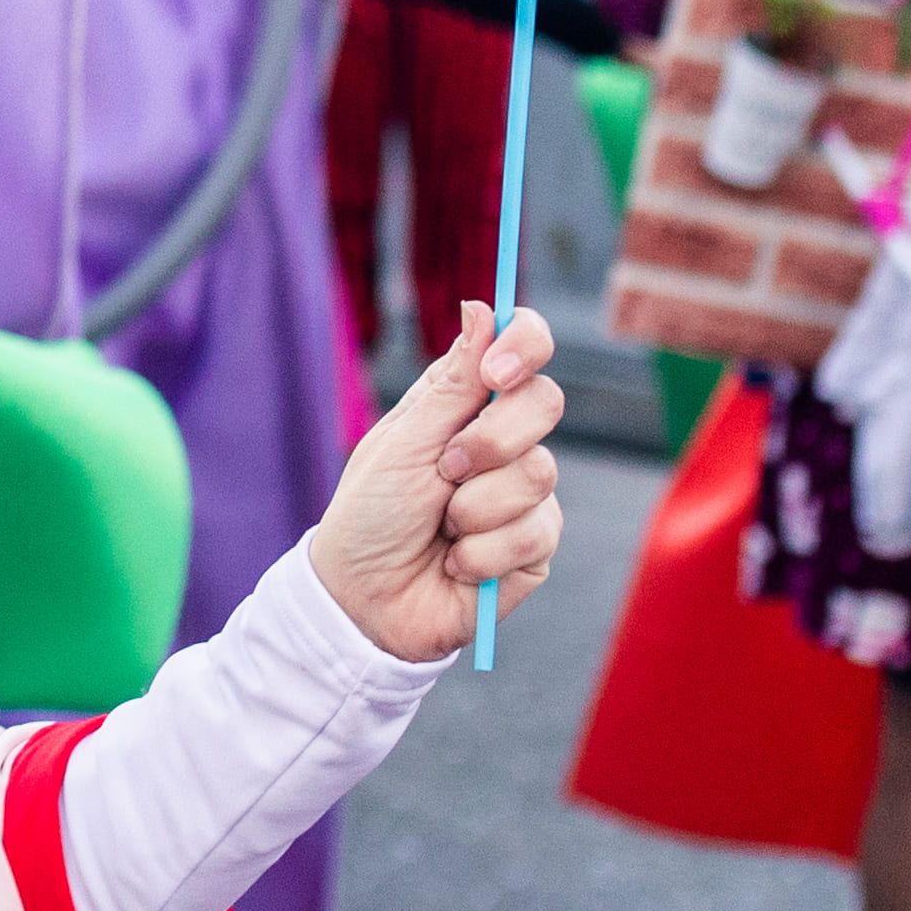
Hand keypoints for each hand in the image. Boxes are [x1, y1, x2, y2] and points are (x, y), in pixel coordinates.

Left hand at [305, 305, 564, 663]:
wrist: (364, 602)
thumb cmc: (370, 516)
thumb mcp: (402, 443)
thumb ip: (451, 383)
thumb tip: (482, 308)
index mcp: (465, 403)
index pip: (525, 348)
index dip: (526, 345)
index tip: (497, 372)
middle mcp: (503, 441)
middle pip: (546, 403)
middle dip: (490, 441)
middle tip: (445, 471)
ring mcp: (524, 494)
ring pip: (540, 473)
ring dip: (475, 507)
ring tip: (441, 528)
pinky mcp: (535, 547)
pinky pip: (535, 532)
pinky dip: (483, 552)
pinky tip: (456, 565)